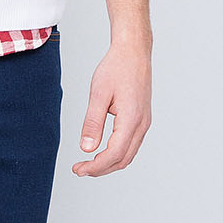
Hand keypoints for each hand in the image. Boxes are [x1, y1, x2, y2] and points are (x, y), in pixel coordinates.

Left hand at [71, 35, 151, 176]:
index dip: (95, 166)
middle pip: (123, 159)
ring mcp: (144, 123)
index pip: (114, 154)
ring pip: (128, 154)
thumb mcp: (99, 94)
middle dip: (100, 169)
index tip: (78, 169)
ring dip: (108, 163)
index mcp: (132, 119)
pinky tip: (101, 152)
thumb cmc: (116, 68)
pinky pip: (131, 145)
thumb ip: (93, 122)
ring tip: (88, 164)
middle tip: (79, 169)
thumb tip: (87, 148)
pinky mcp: (142, 119)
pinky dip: (116, 154)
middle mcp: (142, 124)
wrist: (134, 52)